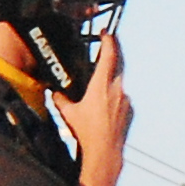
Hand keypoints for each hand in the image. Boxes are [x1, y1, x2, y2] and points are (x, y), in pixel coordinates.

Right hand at [52, 30, 130, 172]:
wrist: (105, 152)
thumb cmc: (87, 133)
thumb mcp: (69, 114)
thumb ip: (61, 100)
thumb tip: (54, 93)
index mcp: (101, 85)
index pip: (108, 56)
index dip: (109, 42)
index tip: (108, 33)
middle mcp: (117, 90)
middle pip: (119, 64)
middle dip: (114, 54)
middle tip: (110, 45)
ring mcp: (126, 101)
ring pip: (120, 83)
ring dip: (112, 80)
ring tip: (101, 84)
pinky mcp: (130, 111)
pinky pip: (123, 98)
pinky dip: (115, 97)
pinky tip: (106, 107)